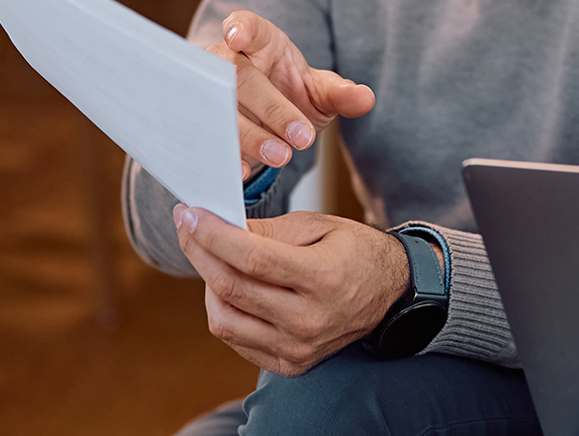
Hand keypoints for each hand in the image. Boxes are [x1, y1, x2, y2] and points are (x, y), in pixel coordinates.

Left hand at [174, 205, 407, 375]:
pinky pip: (236, 339)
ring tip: (213, 259)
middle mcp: (310, 319)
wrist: (389, 294)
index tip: (190, 215)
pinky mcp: (289, 363)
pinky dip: (223, 309)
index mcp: (324, 278)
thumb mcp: (320, 226)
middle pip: (232, 287)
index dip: (214, 235)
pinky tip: (229, 286)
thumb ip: (269, 229)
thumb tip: (220, 224)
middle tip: (188, 228)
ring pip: (224, 320)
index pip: (253, 257)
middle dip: (200, 252)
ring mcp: (298, 347)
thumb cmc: (355, 252)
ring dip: (207, 284)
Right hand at [208, 10, 374, 178]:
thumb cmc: (292, 94)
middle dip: (271, 107)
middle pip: (240, 77)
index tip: (237, 37)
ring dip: (250, 135)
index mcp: (260, 43)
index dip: (239, 29)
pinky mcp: (202, 124)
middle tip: (301, 138)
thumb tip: (365, 98)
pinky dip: (224, 154)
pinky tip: (242, 170)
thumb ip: (340, 93)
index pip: (247, 27)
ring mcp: (208, 93)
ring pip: (220, 109)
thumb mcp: (320, 92)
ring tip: (281, 156)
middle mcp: (227, 63)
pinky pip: (205, 137)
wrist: (268, 123)